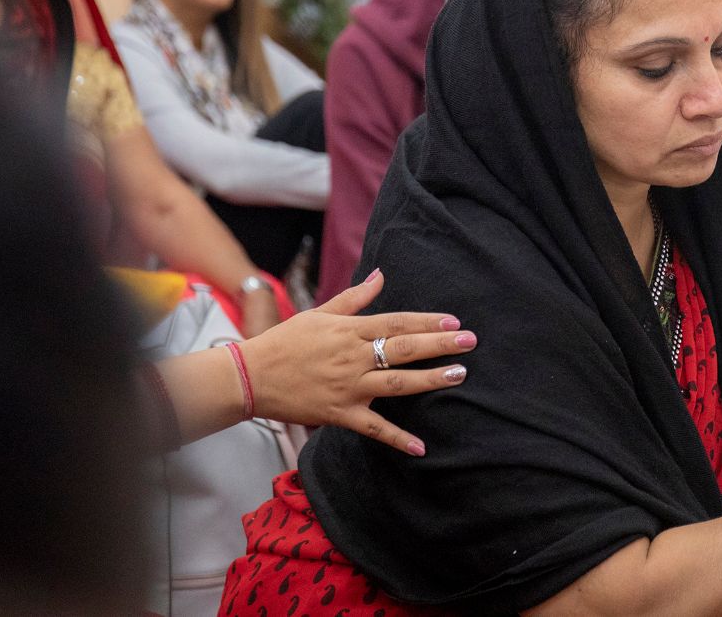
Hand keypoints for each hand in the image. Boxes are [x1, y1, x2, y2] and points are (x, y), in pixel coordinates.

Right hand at [240, 268, 474, 455]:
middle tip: (470, 342)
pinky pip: (374, 429)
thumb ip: (355, 298)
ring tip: (459, 376)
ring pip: (396, 384)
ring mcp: (348, 388)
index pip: (396, 323)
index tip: (454, 322)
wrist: (250, 377)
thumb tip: (382, 275)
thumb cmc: (286, 341)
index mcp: (349, 331)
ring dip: (429, 380)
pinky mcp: (339, 415)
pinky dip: (398, 439)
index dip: (427, 322)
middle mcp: (352, 358)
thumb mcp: (320, 313)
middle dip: (439, 346)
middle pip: (403, 350)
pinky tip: (422, 447)